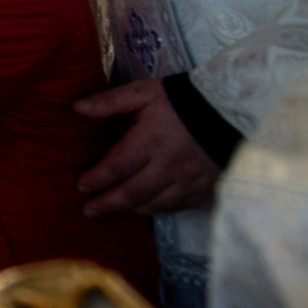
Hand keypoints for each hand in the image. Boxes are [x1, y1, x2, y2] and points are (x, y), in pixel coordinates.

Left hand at [74, 79, 221, 217]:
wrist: (230, 111)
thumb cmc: (182, 99)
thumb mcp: (144, 92)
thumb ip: (111, 102)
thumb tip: (77, 107)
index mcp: (151, 141)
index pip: (117, 166)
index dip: (97, 178)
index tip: (81, 185)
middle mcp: (169, 166)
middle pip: (132, 192)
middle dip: (107, 204)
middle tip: (88, 211)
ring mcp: (188, 181)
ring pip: (153, 204)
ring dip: (129, 211)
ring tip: (110, 214)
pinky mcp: (203, 188)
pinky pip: (176, 207)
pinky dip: (156, 211)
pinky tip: (143, 211)